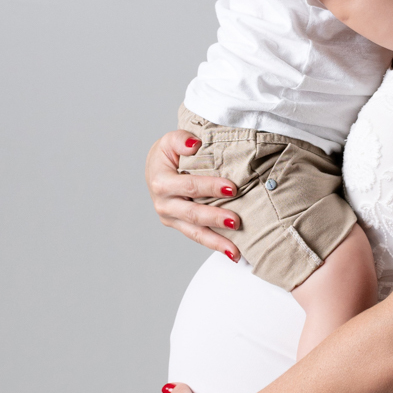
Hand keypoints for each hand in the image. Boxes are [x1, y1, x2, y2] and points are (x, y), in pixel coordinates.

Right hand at [145, 129, 241, 258]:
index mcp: (161, 182)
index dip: (211, 187)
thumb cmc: (168, 154)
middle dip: (215, 218)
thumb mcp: (170, 141)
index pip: (190, 186)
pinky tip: (232, 253)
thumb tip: (194, 144)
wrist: (157, 168)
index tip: (232, 188)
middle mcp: (164, 204)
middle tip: (236, 221)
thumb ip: (181, 139)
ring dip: (216, 242)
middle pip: (193, 214)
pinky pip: (198, 236)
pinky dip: (214, 245)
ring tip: (235, 252)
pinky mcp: (179, 225)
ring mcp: (171, 218)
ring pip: (195, 232)